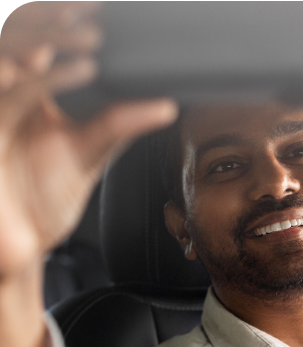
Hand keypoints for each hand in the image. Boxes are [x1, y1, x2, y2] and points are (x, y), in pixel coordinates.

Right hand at [0, 1, 177, 279]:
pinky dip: (41, 81)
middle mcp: (6, 94)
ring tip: (88, 31)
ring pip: (10, 57)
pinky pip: (9, 97)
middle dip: (54, 18)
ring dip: (46, 38)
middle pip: (23, 38)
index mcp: (29, 92)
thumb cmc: (46, 199)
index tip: (103, 10)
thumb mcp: (89, 155)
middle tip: (91, 7)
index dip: (69, 22)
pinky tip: (69, 70)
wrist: (22, 245)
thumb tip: (166, 105)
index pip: (47, 43)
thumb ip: (120, 124)